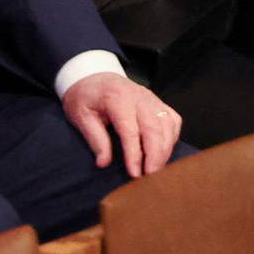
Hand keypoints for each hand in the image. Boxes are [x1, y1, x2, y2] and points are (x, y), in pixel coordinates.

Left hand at [62, 72, 181, 177]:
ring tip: (156, 169)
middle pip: (154, 127)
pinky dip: (172, 137)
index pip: (130, 129)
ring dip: (165, 149)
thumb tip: (103, 162)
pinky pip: (173, 119)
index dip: (134, 153)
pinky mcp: (158, 102)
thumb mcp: (81, 117)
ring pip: (167, 124)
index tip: (134, 174)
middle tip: (150, 176)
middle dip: (155, 155)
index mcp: (117, 98)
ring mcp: (151, 98)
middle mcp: (139, 97)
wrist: (93, 77)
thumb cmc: (86, 98)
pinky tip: (164, 151)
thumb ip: (95, 139)